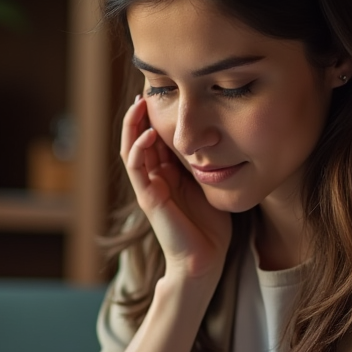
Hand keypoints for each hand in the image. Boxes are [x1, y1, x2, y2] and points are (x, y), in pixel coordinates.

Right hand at [121, 97, 230, 280]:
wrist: (204, 260)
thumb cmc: (210, 227)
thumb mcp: (209, 184)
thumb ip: (207, 163)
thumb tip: (221, 136)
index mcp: (166, 174)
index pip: (154, 139)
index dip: (155, 117)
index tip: (162, 94)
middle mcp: (153, 179)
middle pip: (138, 139)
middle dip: (139, 116)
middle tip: (144, 92)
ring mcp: (148, 188)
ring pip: (131, 150)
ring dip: (133, 126)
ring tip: (139, 105)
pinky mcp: (148, 199)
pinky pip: (136, 169)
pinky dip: (139, 149)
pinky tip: (149, 133)